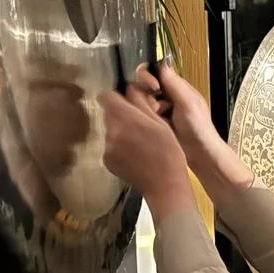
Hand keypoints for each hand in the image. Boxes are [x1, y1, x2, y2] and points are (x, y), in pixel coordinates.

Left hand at [99, 86, 193, 219]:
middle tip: (139, 124)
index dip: (116, 96)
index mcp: (125, 117)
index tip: (127, 102)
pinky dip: (119, 147)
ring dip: (120, 131)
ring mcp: (107, 147)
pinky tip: (134, 154)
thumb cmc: (168, 151)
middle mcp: (111, 131)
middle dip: (121, 115)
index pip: (106, 96)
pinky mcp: (107, 161)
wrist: (165, 184)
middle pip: (108, 113)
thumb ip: (140, 102)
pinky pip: (110, 146)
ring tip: (139, 142)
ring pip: (110, 130)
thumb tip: (129, 88)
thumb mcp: (159, 121)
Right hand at [134, 63, 217, 165]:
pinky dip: (146, 119)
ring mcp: (160, 110)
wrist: (199, 154)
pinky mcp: (155, 123)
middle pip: (144, 86)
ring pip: (141, 101)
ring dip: (147, 109)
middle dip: (147, 97)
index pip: (156, 72)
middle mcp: (167, 96)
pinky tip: (155, 126)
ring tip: (160, 120)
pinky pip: (142, 115)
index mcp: (178, 87)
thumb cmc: (200, 128)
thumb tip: (162, 65)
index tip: (152, 88)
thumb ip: (175, 84)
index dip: (149, 77)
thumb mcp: (188, 103)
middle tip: (157, 109)